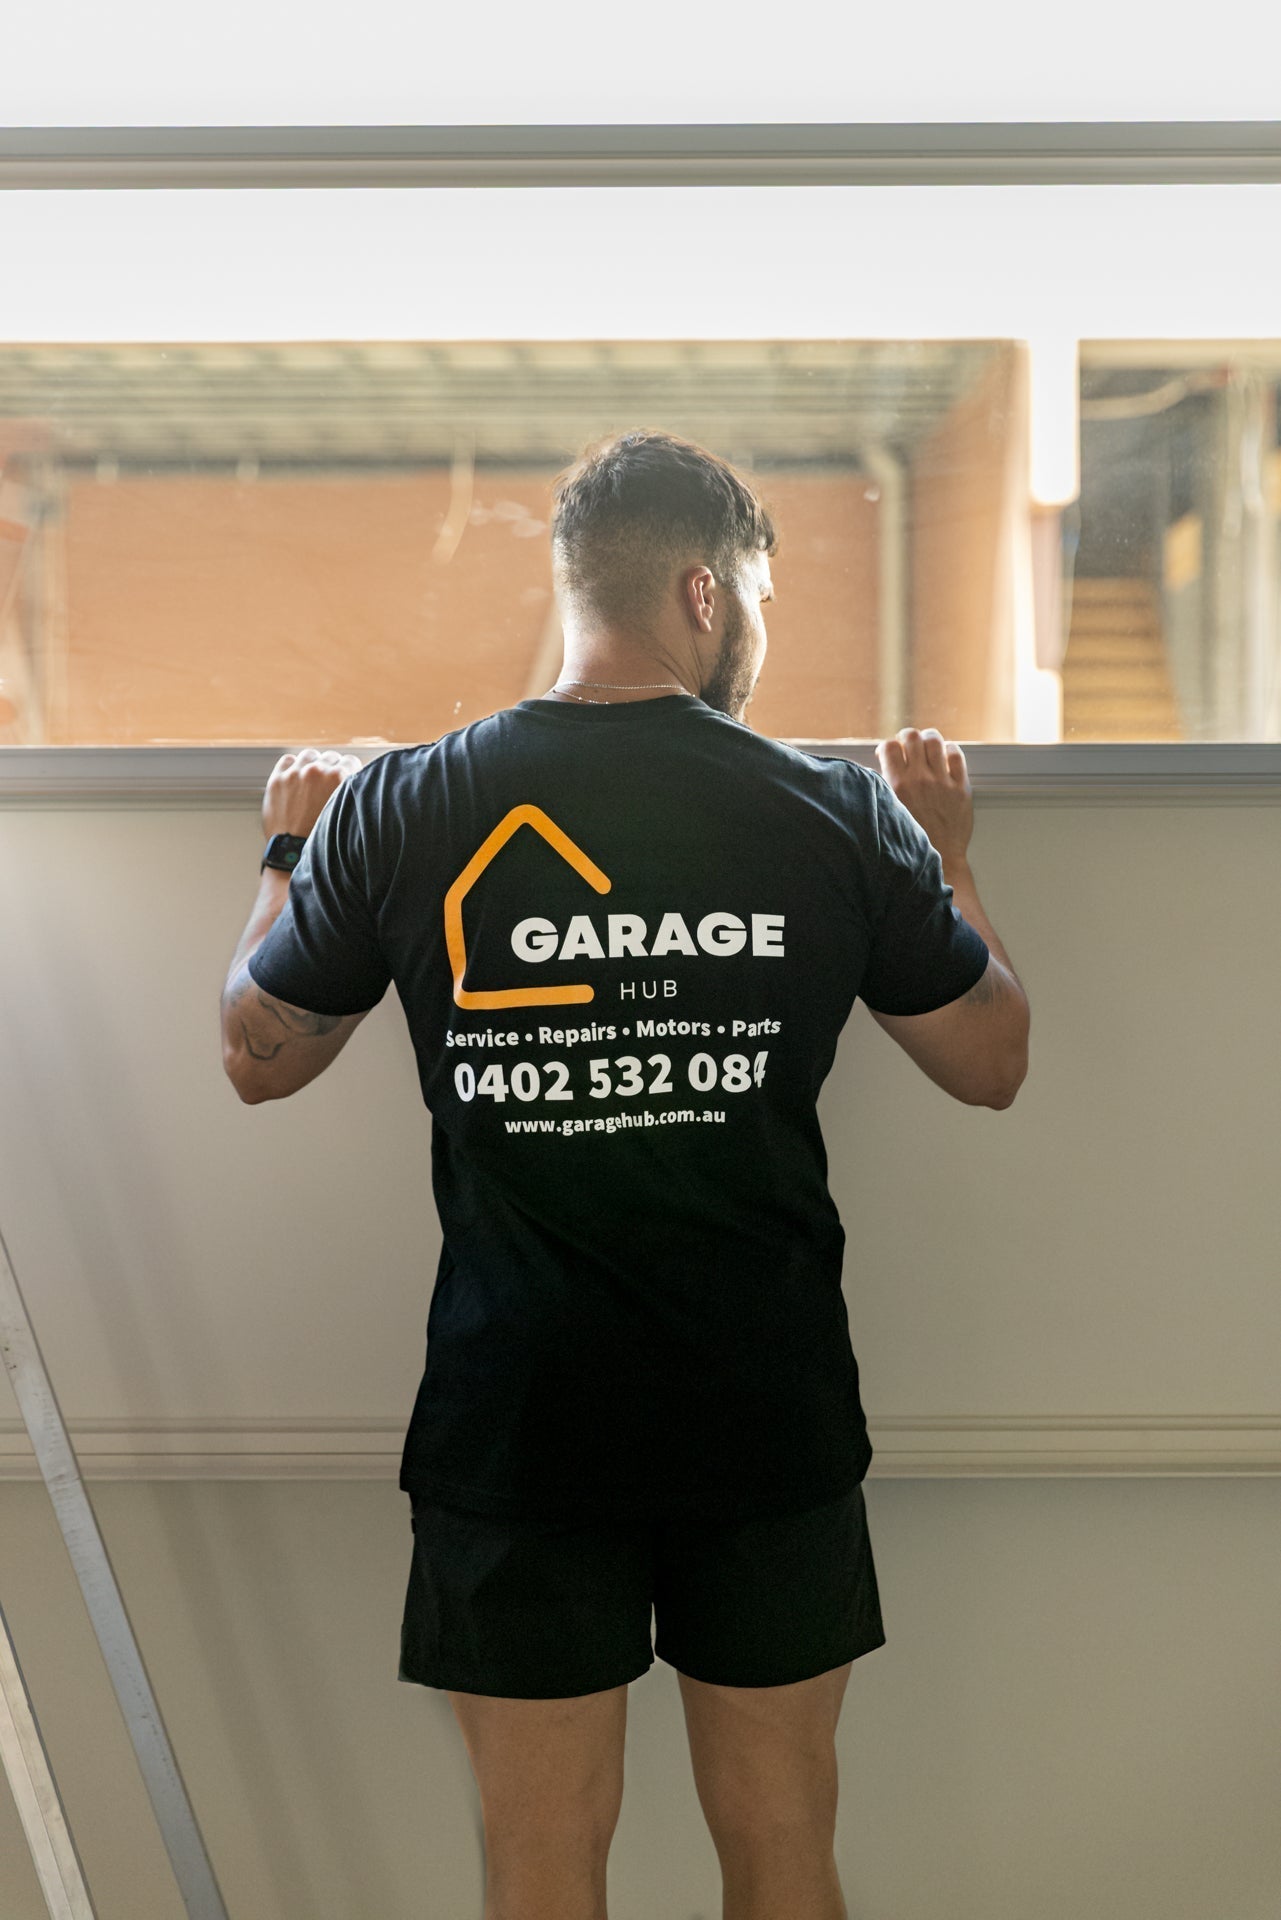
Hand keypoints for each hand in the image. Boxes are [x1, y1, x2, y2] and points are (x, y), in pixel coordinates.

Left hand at [262, 747, 362, 841]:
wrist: (294, 853)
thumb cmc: (322, 838)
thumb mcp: (346, 813)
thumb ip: (349, 793)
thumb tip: (351, 783)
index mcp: (339, 778)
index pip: (350, 761)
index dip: (348, 772)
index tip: (344, 779)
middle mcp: (318, 771)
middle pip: (330, 757)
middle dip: (331, 769)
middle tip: (328, 785)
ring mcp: (296, 774)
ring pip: (309, 755)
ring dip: (312, 764)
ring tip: (311, 780)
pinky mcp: (278, 779)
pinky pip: (288, 760)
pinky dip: (292, 766)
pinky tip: (295, 778)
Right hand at [875, 727, 973, 869]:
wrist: (940, 859)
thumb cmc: (911, 840)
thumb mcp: (889, 813)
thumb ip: (885, 790)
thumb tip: (881, 770)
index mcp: (897, 785)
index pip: (889, 746)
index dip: (887, 747)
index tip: (890, 754)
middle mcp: (920, 779)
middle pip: (912, 736)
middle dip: (907, 737)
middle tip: (908, 745)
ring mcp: (942, 781)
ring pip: (934, 740)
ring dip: (928, 738)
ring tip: (927, 745)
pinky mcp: (961, 787)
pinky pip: (956, 754)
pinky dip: (949, 750)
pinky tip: (945, 755)